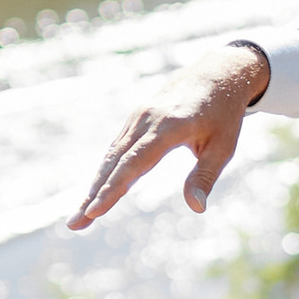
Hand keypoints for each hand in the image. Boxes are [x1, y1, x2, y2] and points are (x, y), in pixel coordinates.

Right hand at [67, 44, 270, 230]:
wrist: (217, 74)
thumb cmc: (224, 114)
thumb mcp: (224, 147)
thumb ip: (205, 177)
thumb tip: (196, 208)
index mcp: (169, 126)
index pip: (134, 163)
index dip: (113, 189)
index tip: (94, 212)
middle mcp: (147, 119)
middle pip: (114, 163)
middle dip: (93, 196)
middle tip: (74, 224)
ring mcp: (138, 117)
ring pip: (110, 156)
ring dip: (94, 186)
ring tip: (79, 216)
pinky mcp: (136, 118)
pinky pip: (116, 147)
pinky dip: (104, 171)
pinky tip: (96, 191)